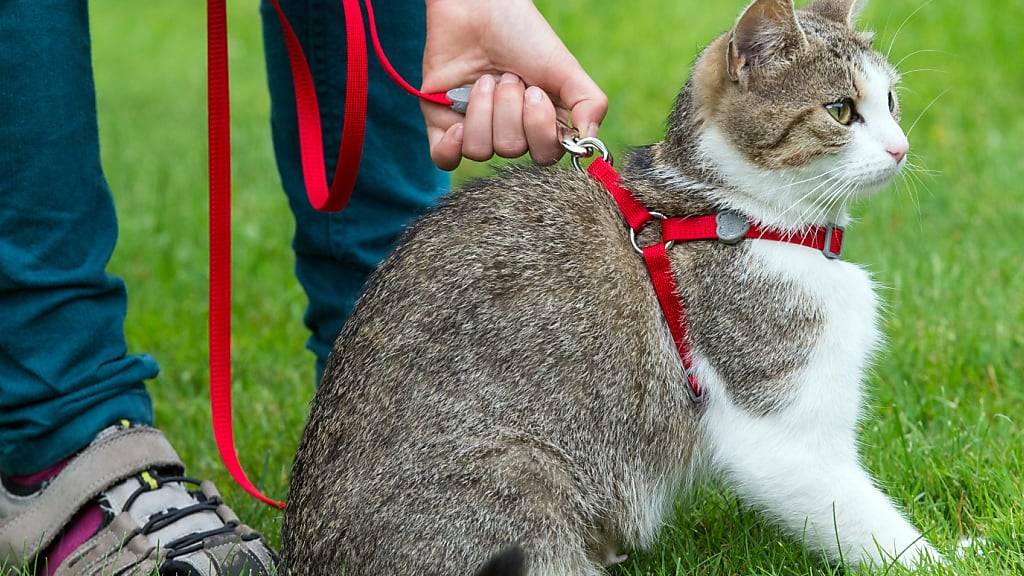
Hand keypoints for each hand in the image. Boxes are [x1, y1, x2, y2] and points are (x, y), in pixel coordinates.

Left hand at [421, 0, 607, 169]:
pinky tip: (457, 125)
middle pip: (511, 150)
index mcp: (542, 124)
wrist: (475, 6)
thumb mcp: (564, 66)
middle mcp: (511, 132)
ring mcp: (476, 131)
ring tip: (484, 79)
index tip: (535, 92)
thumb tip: (589, 143)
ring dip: (482, 108)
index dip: (539, 129)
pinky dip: (451, 147)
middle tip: (508, 77)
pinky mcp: (443, 125)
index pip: (545, 156)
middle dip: (509, 107)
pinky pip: (445, 159)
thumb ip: (588, 103)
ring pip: (479, 150)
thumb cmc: (522, 33)